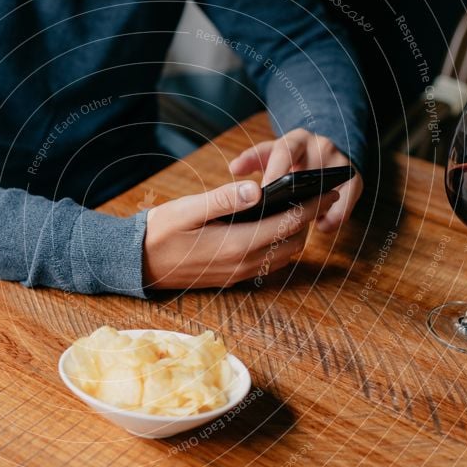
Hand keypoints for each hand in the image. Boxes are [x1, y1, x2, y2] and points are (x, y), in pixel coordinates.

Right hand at [143, 180, 339, 289]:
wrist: (138, 265)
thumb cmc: (160, 232)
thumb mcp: (186, 209)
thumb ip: (223, 200)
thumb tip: (257, 189)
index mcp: (236, 244)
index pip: (287, 224)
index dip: (311, 206)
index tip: (327, 189)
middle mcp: (244, 263)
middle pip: (293, 241)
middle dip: (308, 218)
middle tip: (317, 194)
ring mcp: (240, 273)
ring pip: (284, 254)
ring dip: (296, 232)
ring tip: (299, 207)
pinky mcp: (233, 277)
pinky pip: (270, 262)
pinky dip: (280, 244)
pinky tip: (273, 226)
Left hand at [228, 129, 362, 231]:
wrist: (326, 153)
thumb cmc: (291, 160)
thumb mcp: (272, 154)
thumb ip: (253, 160)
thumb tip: (233, 168)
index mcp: (296, 139)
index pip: (284, 151)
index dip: (274, 172)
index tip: (264, 192)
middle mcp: (319, 146)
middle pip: (309, 170)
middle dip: (295, 194)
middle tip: (280, 215)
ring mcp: (338, 161)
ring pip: (328, 186)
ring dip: (315, 207)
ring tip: (301, 225)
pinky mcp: (354, 177)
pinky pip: (347, 198)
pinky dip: (336, 215)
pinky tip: (323, 226)